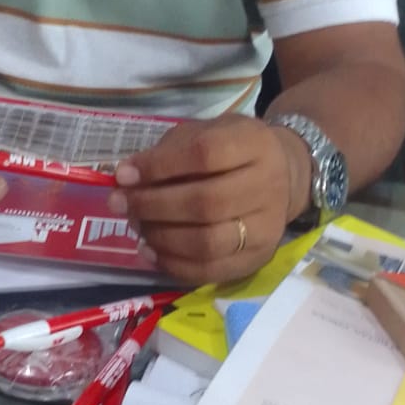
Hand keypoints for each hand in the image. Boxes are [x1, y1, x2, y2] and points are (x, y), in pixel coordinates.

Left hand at [110, 116, 308, 284]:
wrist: (284, 177)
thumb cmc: (232, 151)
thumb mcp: (206, 133)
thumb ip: (168, 151)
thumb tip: (126, 178)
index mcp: (255, 144)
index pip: (204, 154)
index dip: (159, 166)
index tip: (124, 175)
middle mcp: (269, 186)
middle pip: (205, 203)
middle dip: (153, 206)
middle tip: (120, 204)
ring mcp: (267, 228)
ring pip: (207, 242)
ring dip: (161, 237)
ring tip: (136, 227)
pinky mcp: (259, 259)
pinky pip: (211, 271)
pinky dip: (173, 265)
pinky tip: (151, 251)